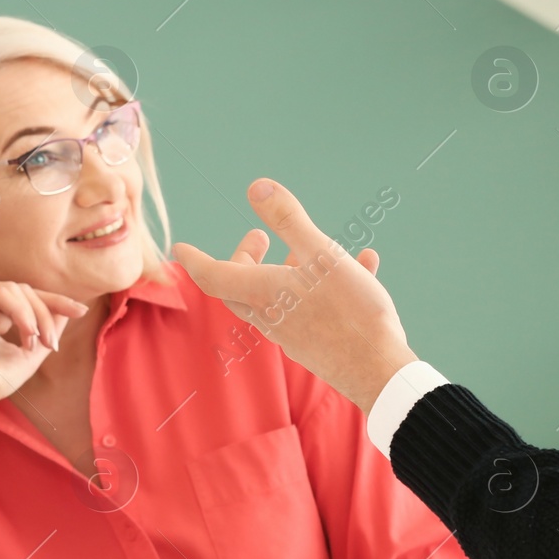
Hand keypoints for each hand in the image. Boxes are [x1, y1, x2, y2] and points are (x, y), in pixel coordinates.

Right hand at [0, 280, 88, 410]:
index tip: (81, 311)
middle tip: (53, 343)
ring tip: (37, 342)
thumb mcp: (29, 353)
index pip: (25, 299)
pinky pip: (0, 291)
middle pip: (23, 291)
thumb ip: (47, 330)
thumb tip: (69, 310)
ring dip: (34, 315)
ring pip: (14, 289)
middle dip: (46, 313)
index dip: (54, 302)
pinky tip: (26, 332)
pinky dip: (20, 311)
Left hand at [173, 179, 416, 413]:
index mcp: (262, 292)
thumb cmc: (349, 310)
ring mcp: (293, 333)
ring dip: (284, 269)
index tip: (180, 247)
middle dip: (243, 258)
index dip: (194, 259)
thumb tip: (256, 188)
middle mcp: (270, 316)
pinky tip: (363, 264)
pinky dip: (323, 284)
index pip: (212, 275)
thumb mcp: (320, 253)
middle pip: (239, 287)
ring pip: (275, 296)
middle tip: (260, 237)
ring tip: (306, 248)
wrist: (378, 371)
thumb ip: (288, 219)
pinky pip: (310, 308)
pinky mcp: (316, 343)